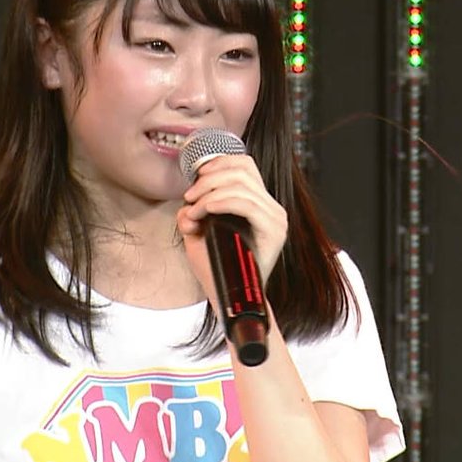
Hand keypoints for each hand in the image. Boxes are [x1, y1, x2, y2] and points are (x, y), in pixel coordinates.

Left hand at [175, 154, 287, 307]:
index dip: (218, 163)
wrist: (229, 298)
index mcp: (260, 203)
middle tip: (190, 197)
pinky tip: (205, 210)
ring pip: (241, 185)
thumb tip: (186, 204)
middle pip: (241, 170)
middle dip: (208, 179)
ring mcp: (275, 219)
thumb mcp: (199, 232)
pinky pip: (247, 204)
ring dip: (210, 193)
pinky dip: (221, 202)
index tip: (195, 179)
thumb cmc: (217, 267)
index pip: (245, 165)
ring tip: (194, 211)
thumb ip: (193, 212)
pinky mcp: (273, 231)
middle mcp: (272, 208)